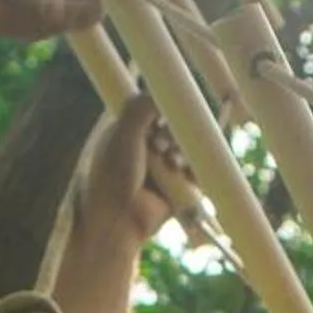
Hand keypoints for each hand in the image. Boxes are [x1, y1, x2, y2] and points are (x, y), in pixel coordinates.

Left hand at [82, 91, 183, 242]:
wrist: (118, 219)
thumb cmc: (112, 175)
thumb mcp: (123, 132)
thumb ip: (143, 106)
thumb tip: (166, 92)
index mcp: (130, 132)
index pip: (157, 109)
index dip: (165, 112)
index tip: (163, 118)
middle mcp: (148, 148)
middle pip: (177, 127)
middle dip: (173, 134)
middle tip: (159, 148)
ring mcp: (164, 168)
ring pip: (190, 147)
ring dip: (184, 152)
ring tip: (172, 164)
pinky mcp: (179, 187)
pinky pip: (199, 171)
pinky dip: (197, 169)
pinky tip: (184, 172)